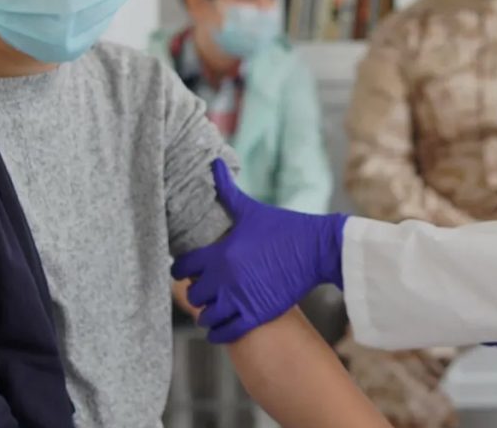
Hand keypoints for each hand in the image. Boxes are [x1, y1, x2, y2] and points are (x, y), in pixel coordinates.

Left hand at [171, 159, 348, 343]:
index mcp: (220, 253)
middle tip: (202, 288)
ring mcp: (240, 300)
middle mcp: (225, 279)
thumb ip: (227, 191)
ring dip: (206, 314)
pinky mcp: (257, 315)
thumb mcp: (251, 210)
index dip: (180, 269)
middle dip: (196, 292)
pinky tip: (220, 326)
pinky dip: (218, 332)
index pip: (182, 268)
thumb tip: (214, 164)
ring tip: (212, 308)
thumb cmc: (282, 226)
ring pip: (206, 317)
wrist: (317, 249)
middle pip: (193, 294)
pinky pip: (224, 333)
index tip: (184, 270)